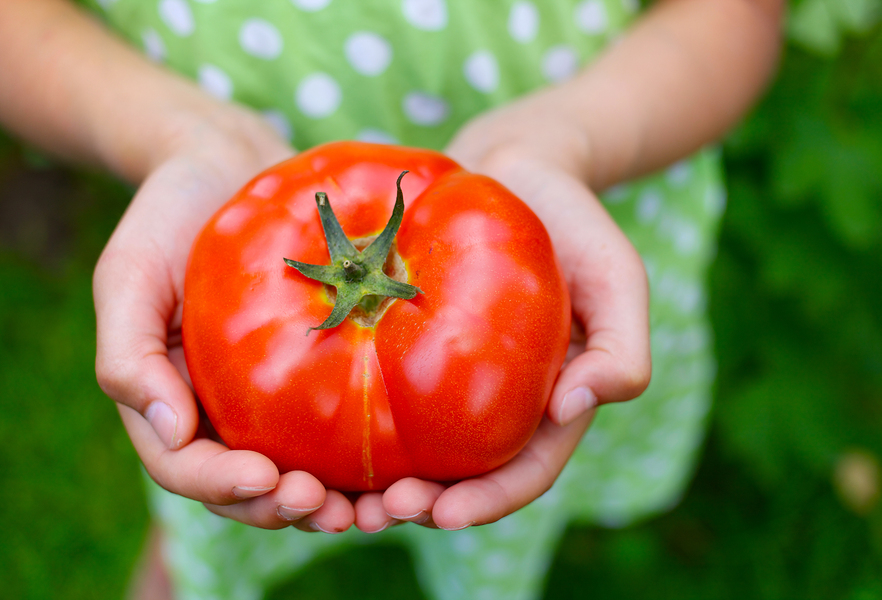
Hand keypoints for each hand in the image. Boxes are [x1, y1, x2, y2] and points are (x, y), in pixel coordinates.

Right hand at [93, 110, 355, 532]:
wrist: (228, 164)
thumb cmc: (168, 216)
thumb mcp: (129, 274)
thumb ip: (129, 352)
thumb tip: (169, 430)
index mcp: (169, 399)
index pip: (187, 467)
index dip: (224, 487)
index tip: (269, 480)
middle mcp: (220, 409)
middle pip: (248, 487)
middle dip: (285, 508)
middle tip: (332, 510)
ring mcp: (269, 394)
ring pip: (297, 469)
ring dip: (330, 500)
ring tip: (372, 509)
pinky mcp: (316, 368)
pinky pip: (336, 423)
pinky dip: (360, 456)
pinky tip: (400, 465)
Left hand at [353, 94, 651, 531]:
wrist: (515, 167)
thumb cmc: (574, 219)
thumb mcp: (617, 276)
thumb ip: (622, 347)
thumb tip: (576, 408)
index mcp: (547, 403)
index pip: (522, 472)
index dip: (486, 503)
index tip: (440, 515)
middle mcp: (495, 400)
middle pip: (460, 475)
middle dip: (422, 507)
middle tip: (376, 512)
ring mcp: (448, 374)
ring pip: (413, 447)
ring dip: (378, 483)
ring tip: (337, 498)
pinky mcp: (408, 342)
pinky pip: (378, 386)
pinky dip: (353, 418)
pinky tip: (314, 431)